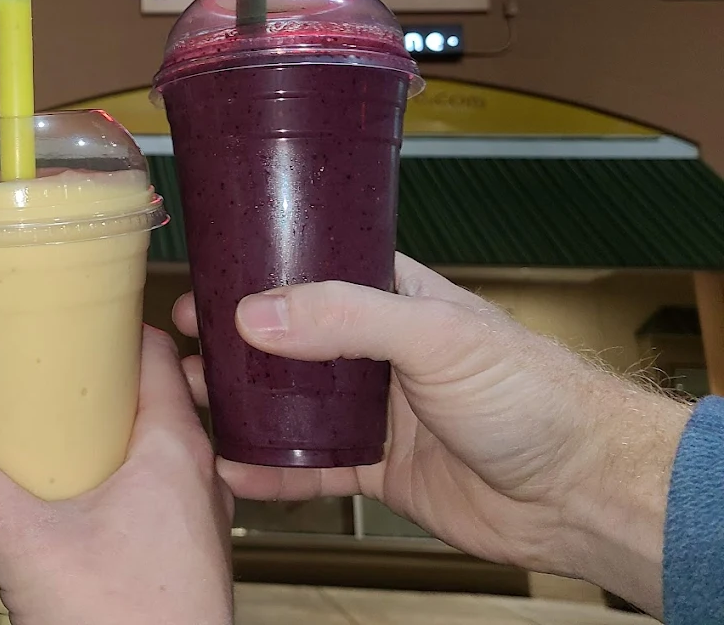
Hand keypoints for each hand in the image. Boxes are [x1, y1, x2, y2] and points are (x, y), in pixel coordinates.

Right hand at [0, 326, 233, 624]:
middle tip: (48, 378)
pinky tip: (76, 505)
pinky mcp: (187, 559)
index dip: (114, 328)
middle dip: (99, 386)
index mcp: (175, 449)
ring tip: (55, 438)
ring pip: (156, 451)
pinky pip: (158, 496)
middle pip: (153, 400)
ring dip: (110, 437)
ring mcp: (199, 521)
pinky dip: (120, 481)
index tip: (71, 322)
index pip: (156, 354)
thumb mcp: (22, 545)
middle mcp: (200, 477)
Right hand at [173, 254, 691, 617]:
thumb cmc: (532, 392)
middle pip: (286, 339)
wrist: (578, 489)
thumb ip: (345, 318)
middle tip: (181, 346)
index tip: (202, 283)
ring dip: (240, 404)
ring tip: (189, 403)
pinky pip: (307, 467)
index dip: (254, 275)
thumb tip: (256, 312)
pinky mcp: (374, 467)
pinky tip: (233, 470)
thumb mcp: (434, 335)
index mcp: (390, 295)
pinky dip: (269, 471)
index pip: (308, 270)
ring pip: (288, 403)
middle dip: (231, 343)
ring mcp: (371, 409)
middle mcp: (374, 348)